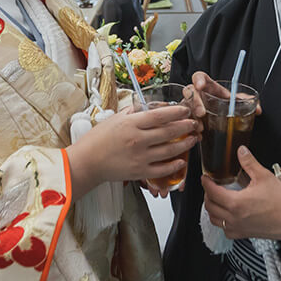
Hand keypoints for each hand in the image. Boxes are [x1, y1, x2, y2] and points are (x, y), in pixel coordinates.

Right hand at [65, 105, 195, 195]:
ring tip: (193, 139)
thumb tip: (149, 107)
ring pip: (169, 150)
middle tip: (194, 123)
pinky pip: (162, 169)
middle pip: (168, 132)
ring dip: (185, 144)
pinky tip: (181, 161)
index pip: (159, 116)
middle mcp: (137, 140)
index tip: (185, 110)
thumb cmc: (97, 140)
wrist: (87, 162)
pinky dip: (174, 166)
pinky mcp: (139, 172)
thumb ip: (133, 112)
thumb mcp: (114, 119)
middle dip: (185, 127)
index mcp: (131, 124)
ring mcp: (140, 157)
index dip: (176, 112)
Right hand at [182, 72, 261, 122]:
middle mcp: (198, 96)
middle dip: (195, 102)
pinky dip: (191, 130)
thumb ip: (246, 102)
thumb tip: (258, 109)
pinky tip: (199, 136)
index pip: (199, 77)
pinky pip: (184, 123)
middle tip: (202, 113)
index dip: (198, 79)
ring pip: (185, 108)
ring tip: (201, 128)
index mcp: (209, 88)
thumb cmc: (224, 106)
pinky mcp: (188, 120)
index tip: (200, 86)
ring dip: (192, 118)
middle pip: (190, 92)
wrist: (220, 120)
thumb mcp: (234, 102)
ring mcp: (191, 107)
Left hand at [202, 147, 280, 243]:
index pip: (212, 192)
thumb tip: (241, 152)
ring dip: (212, 210)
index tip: (205, 178)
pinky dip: (223, 223)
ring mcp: (239, 228)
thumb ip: (249, 163)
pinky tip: (228, 217)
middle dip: (207, 195)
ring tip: (216, 201)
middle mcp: (234, 218)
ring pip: (216, 221)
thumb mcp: (264, 177)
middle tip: (211, 187)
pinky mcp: (246, 234)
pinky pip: (227, 231)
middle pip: (210, 207)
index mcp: (235, 203)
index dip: (206, 183)